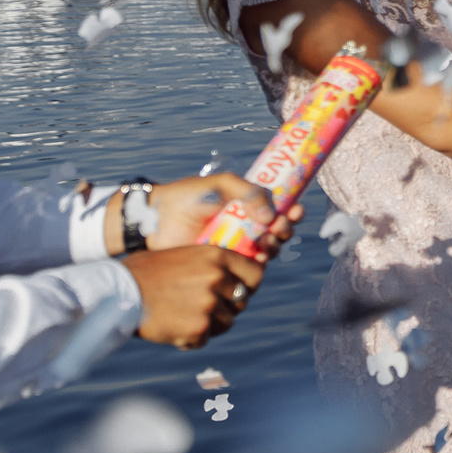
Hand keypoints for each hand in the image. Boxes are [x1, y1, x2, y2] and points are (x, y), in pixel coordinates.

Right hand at [125, 246, 263, 348]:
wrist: (116, 292)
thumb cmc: (145, 272)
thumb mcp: (183, 255)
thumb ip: (210, 266)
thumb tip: (235, 279)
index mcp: (216, 256)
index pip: (255, 274)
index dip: (248, 285)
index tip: (238, 290)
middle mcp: (218, 278)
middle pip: (242, 301)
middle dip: (226, 307)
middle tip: (201, 308)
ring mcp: (209, 305)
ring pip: (226, 323)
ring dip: (209, 325)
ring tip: (182, 318)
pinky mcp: (198, 329)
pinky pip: (205, 339)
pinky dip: (191, 339)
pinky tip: (172, 329)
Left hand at [143, 175, 303, 259]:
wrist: (156, 219)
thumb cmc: (186, 197)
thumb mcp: (221, 184)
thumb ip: (249, 192)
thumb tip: (270, 215)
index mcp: (245, 204)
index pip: (276, 207)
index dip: (291, 209)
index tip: (296, 209)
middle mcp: (244, 225)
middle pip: (277, 230)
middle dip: (285, 229)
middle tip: (279, 227)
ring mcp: (235, 246)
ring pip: (267, 250)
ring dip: (275, 246)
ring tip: (266, 242)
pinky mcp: (224, 264)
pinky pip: (248, 268)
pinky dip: (259, 264)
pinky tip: (257, 257)